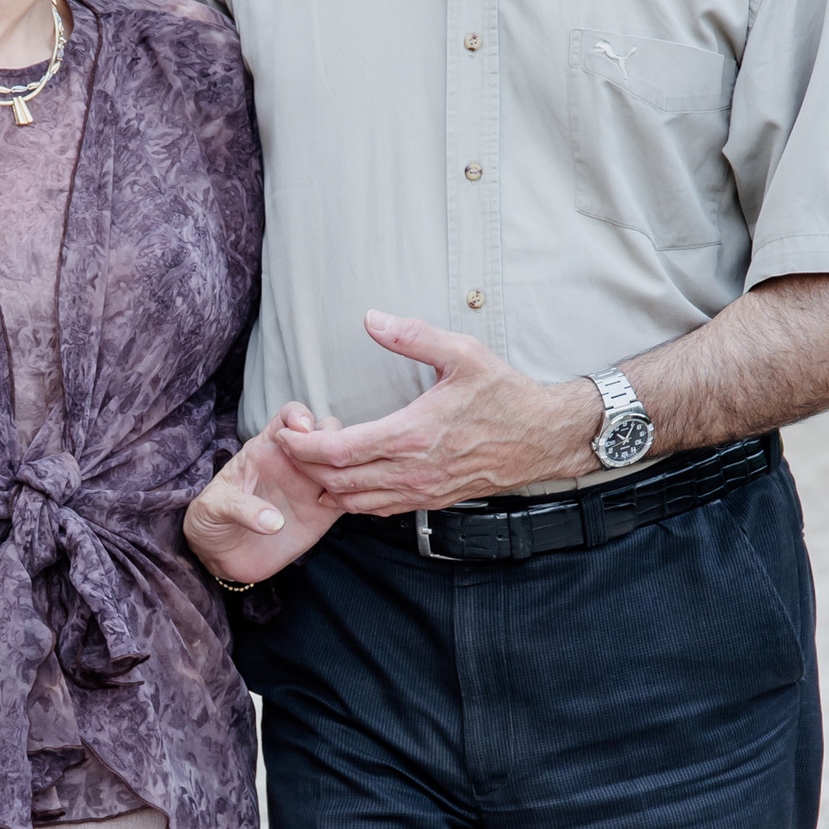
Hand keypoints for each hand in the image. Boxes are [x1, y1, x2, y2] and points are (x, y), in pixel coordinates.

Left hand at [185, 405, 343, 586]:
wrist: (220, 556)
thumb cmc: (212, 520)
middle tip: (324, 461)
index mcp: (266, 449)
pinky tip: (345, 504)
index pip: (288, 416)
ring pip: (344, 461)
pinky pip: (350, 497)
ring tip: (332, 488)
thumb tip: (273, 522)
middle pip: (327, 430)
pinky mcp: (323, 514)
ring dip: (347, 467)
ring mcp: (311, 486)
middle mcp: (293, 463)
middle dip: (332, 438)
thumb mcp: (214, 507)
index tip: (301, 430)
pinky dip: (356, 496)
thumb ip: (240, 508)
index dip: (299, 415)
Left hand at [275, 314, 598, 514]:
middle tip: (288, 444)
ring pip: (355, 501)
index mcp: (412, 435)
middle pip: (337, 481)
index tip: (284, 433)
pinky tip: (343, 482)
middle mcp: (412, 471)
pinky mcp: (432, 500)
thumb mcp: (462, 353)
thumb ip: (413, 336)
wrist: (544, 436)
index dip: (302, 447)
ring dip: (325, 486)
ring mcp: (422, 491)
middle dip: (304, 466)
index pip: (338, 451)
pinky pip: (379, 509)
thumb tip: (371, 319)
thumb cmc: (505, 394)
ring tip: (308, 462)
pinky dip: (352, 499)